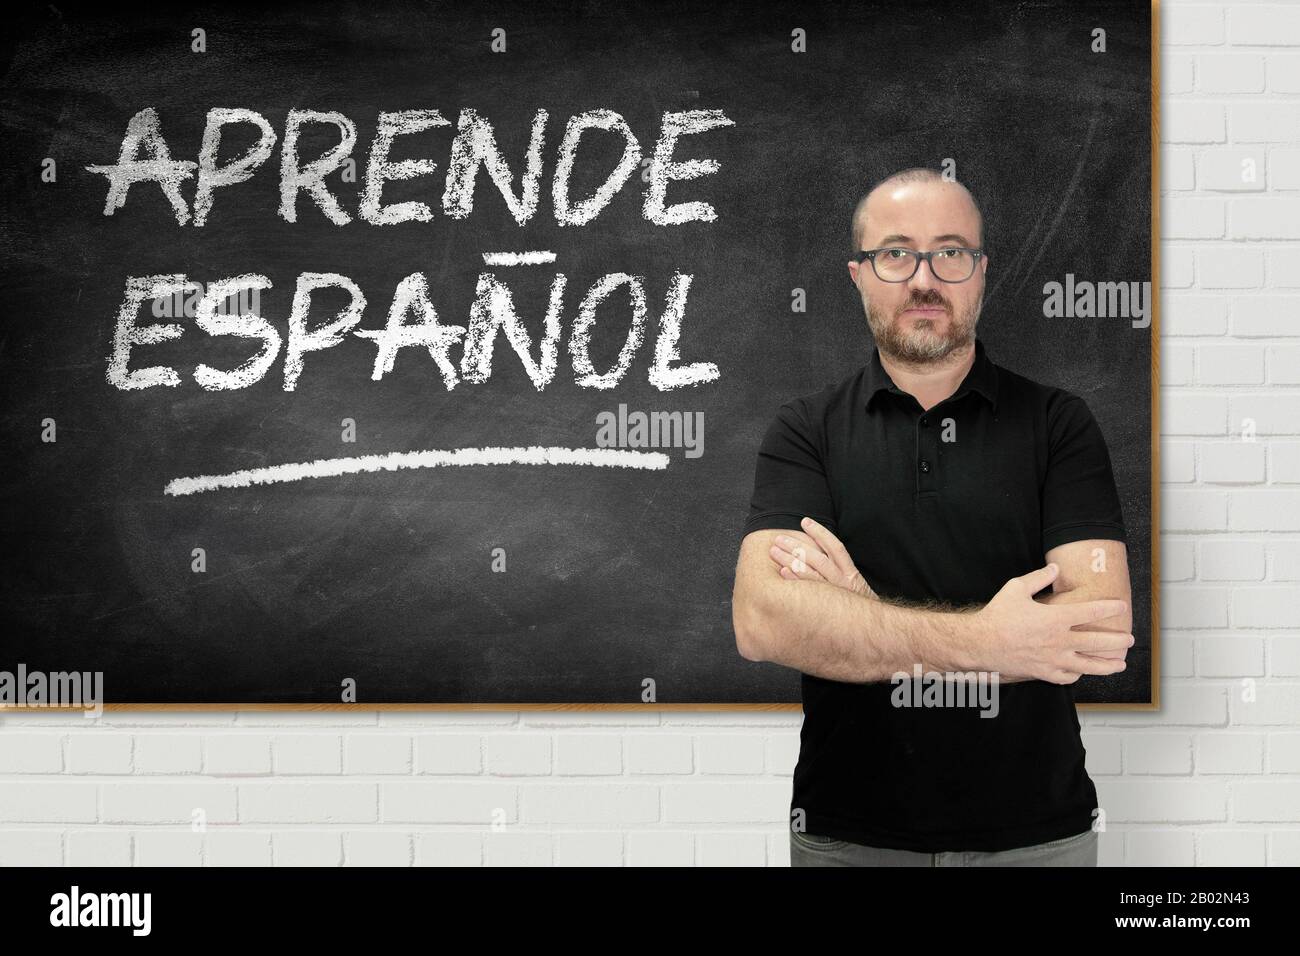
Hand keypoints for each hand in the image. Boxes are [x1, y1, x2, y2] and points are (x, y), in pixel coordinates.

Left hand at [769, 517, 876, 598]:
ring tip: (775, 551)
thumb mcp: (852, 582)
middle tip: (779, 539)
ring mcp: (835, 595)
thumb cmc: (855, 603)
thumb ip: (837, 567)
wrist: (868, 627)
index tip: (805, 521)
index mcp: (850, 572)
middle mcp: (843, 581)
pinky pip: (809, 592)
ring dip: (791, 560)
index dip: (820, 533)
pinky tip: (783, 572)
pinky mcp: (827, 607)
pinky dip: (795, 581)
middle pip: (818, 558)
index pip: (835, 546)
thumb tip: (816, 548)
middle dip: (797, 546)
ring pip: (812, 573)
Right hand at [975, 563, 1133, 683]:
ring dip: (1108, 665)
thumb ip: (1039, 578)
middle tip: (1129, 639)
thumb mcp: (1016, 588)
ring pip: (1089, 666)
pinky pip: (1067, 677)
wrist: (980, 644)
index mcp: (1055, 618)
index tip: (1121, 606)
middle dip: (1118, 641)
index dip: (1109, 608)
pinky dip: (1078, 675)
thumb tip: (1055, 568)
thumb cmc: (997, 615)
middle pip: (1098, 643)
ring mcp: (1053, 660)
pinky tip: (1083, 672)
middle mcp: (1059, 641)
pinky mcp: (1043, 673)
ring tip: (1120, 664)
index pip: (1091, 613)